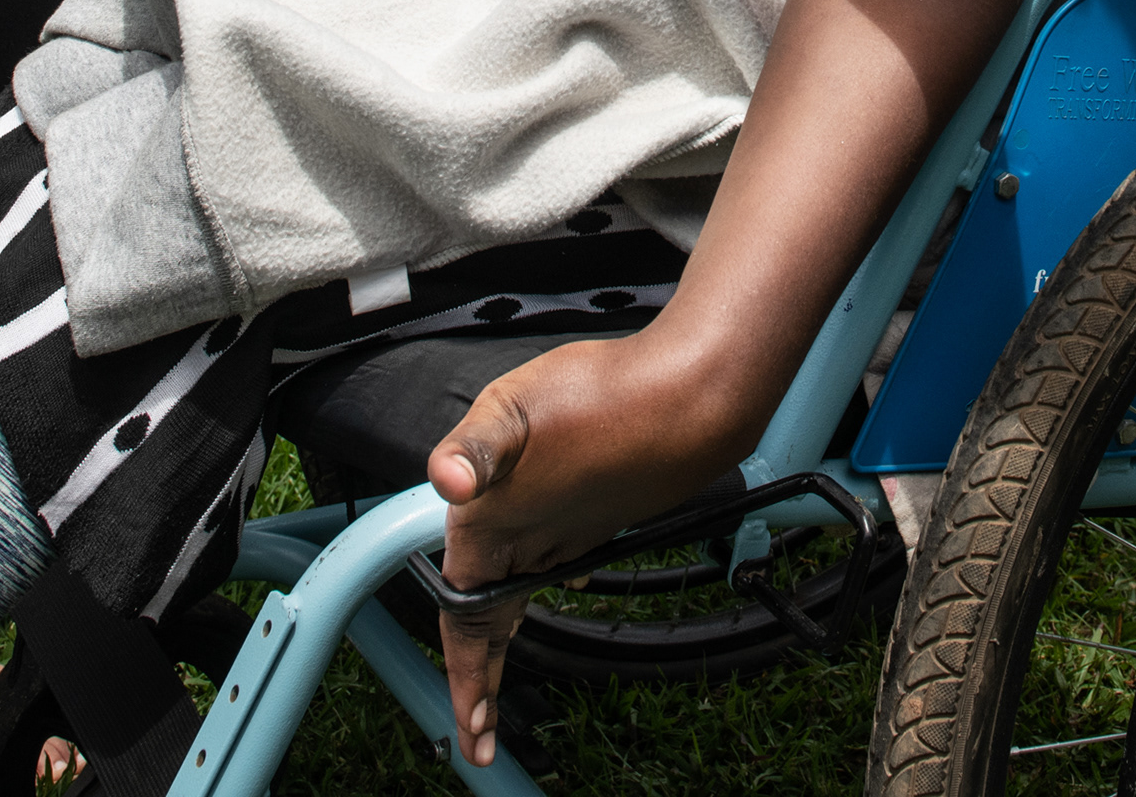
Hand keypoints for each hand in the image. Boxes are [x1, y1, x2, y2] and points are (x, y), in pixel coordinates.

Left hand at [425, 335, 748, 769]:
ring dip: (506, 634)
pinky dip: (539, 580)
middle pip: (498, 622)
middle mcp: (536, 540)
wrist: (687, 400)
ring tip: (493, 664)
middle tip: (480, 736)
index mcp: (498, 525)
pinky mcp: (595, 513)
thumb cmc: (602, 400)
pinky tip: (546, 572)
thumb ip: (473, 447)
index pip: (469, 619)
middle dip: (485, 681)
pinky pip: (557, 561)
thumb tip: (448, 481)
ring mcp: (571, 531)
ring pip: (527, 592)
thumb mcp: (514, 407)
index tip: (471, 730)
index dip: (466, 677)